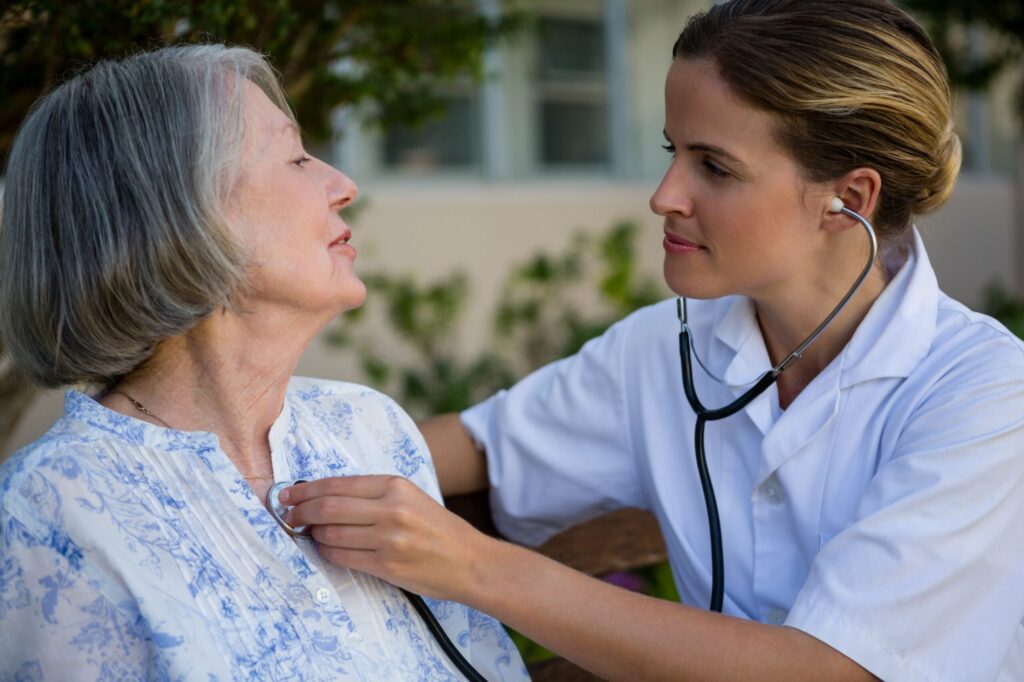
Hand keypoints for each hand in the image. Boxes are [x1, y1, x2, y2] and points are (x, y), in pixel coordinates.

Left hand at [279, 476, 492, 601]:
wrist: (469, 561)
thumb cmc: (438, 529)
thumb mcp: (410, 498)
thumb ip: (373, 495)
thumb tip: (325, 496)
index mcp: (395, 486)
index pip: (338, 484)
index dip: (306, 490)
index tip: (288, 494)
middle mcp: (391, 509)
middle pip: (328, 507)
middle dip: (300, 512)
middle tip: (288, 515)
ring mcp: (389, 539)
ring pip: (331, 534)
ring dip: (313, 534)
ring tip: (309, 533)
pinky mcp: (387, 566)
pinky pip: (342, 556)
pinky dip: (327, 552)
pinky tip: (326, 549)